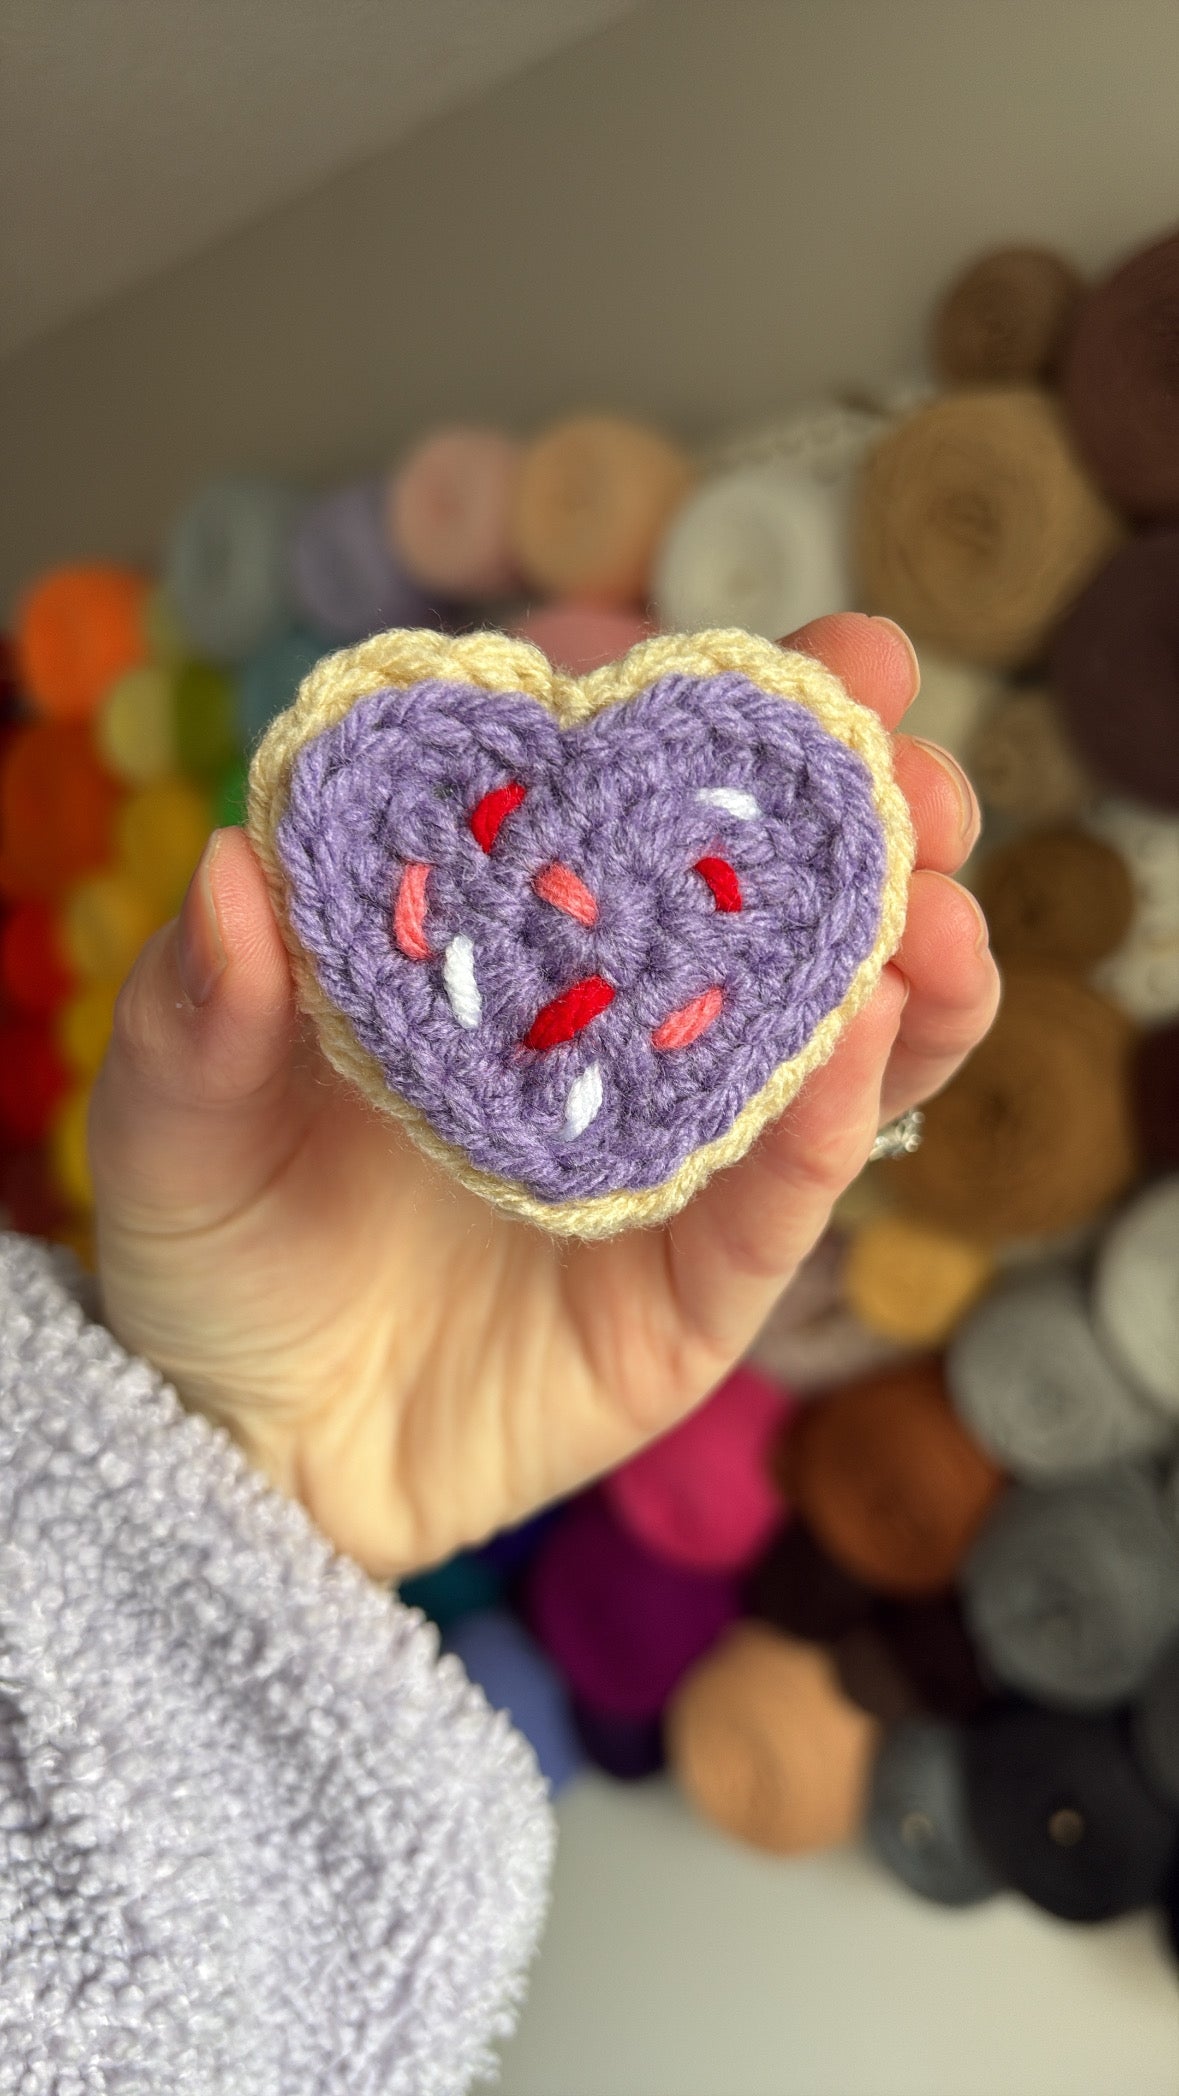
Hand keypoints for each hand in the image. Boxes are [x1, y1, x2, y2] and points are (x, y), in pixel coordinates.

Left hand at [90, 613, 998, 1578]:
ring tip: (938, 912)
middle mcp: (619, 1037)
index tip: (833, 662)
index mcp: (517, 954)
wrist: (252, 1454)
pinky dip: (829, 1129)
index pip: (648, 817)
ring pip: (832, 1054)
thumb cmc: (216, 1255)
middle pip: (777, 918)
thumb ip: (200, 1004)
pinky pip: (780, 1205)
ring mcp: (675, 1161)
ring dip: (908, 974)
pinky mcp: (700, 1289)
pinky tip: (860, 1052)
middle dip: (873, 834)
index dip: (744, 738)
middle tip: (916, 777)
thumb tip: (234, 859)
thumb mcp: (175, 1120)